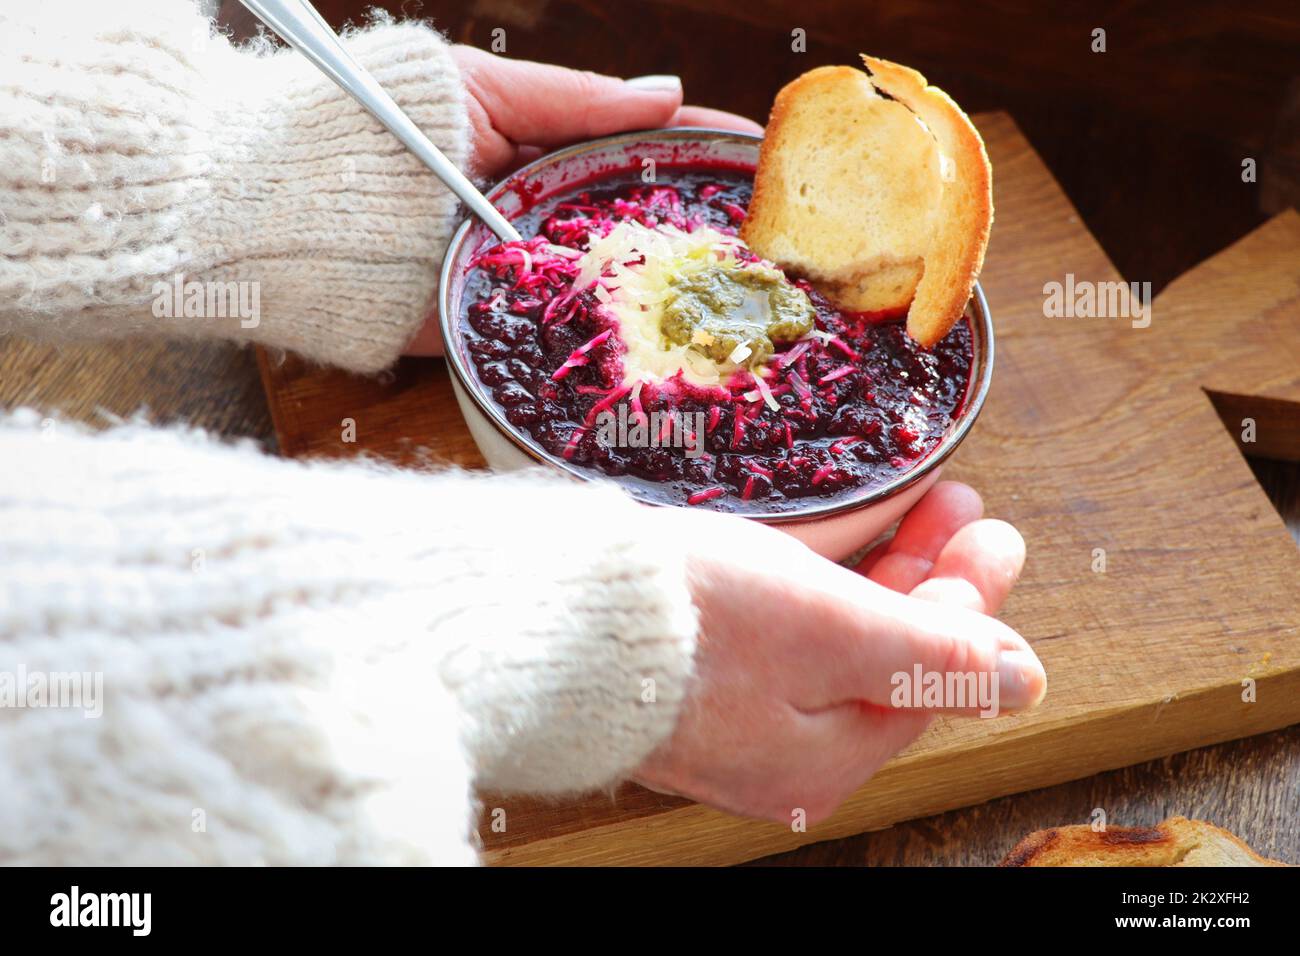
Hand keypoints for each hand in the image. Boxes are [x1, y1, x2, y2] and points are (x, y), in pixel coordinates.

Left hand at [404, 47, 763, 355]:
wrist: (300, 214)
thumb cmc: (387, 134)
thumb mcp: (487, 92)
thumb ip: (575, 100)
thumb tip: (667, 92)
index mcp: (542, 154)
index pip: (636, 149)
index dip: (696, 149)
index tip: (756, 154)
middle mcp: (544, 218)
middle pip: (637, 223)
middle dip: (702, 229)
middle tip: (775, 239)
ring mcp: (530, 279)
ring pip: (615, 286)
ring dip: (677, 295)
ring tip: (753, 297)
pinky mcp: (505, 334)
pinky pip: (569, 341)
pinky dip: (618, 348)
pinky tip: (680, 351)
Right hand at [634, 481, 1045, 824]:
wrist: (547, 613)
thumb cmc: (688, 623)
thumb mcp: (832, 631)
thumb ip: (933, 658)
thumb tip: (1024, 681)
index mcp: (820, 758)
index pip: (927, 680)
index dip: (971, 604)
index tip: (996, 536)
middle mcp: (776, 748)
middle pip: (882, 658)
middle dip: (929, 579)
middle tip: (962, 510)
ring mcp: (728, 710)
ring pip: (833, 637)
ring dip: (882, 568)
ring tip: (917, 504)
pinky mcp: (690, 669)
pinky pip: (779, 627)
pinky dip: (819, 577)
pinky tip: (841, 531)